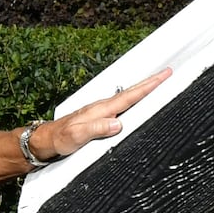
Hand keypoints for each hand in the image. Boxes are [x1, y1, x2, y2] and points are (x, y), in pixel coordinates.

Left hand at [33, 69, 170, 164]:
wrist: (46, 140)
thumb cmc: (60, 138)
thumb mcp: (77, 136)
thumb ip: (97, 129)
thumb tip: (118, 123)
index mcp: (101, 110)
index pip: (129, 96)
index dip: (148, 86)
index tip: (163, 76)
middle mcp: (102, 107)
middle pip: (131, 92)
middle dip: (150, 82)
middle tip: (167, 72)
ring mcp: (101, 111)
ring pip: (127, 97)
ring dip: (142, 90)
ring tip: (157, 83)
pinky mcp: (99, 117)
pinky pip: (121, 105)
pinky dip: (132, 100)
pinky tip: (135, 101)